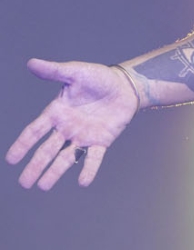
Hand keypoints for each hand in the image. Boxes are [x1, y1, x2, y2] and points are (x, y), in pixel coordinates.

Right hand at [6, 58, 139, 189]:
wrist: (126, 84)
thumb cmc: (99, 77)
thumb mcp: (75, 73)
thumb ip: (54, 71)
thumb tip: (31, 63)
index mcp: (57, 113)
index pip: (34, 131)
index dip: (22, 145)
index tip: (11, 160)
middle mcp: (67, 128)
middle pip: (47, 150)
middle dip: (35, 166)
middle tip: (24, 183)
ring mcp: (84, 135)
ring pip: (65, 157)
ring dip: (54, 172)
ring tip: (42, 187)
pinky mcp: (102, 140)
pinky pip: (93, 157)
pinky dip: (88, 169)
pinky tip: (83, 182)